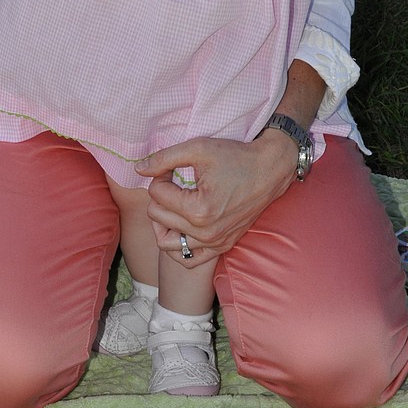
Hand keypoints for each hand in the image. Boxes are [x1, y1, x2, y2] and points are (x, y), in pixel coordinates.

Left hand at [135, 131, 299, 265]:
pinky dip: (177, 245)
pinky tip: (180, 225)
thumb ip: (164, 158)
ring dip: (162, 221)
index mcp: (199, 210)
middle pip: (157, 216)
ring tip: (173, 203)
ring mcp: (214, 243)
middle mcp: (206, 232)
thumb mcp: (198, 148)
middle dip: (161, 194)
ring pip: (166, 242)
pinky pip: (188, 259)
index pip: (156, 194)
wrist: (269, 170)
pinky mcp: (222, 246)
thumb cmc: (235, 156)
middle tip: (174, 180)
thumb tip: (138, 169)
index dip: (160, 175)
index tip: (173, 168)